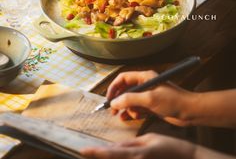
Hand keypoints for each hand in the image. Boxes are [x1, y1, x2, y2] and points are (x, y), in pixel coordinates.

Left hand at [80, 133, 195, 158]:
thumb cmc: (168, 146)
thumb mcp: (148, 139)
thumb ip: (129, 144)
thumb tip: (113, 148)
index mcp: (137, 154)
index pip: (111, 154)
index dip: (95, 153)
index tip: (82, 151)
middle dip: (99, 158)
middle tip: (87, 153)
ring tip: (98, 155)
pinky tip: (116, 156)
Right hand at [107, 71, 196, 125]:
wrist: (190, 112)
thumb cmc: (173, 101)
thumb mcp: (149, 99)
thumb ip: (130, 99)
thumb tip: (114, 102)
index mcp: (144, 77)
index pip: (123, 78)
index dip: (114, 87)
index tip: (109, 99)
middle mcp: (145, 84)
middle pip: (125, 90)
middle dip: (119, 100)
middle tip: (113, 111)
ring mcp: (148, 95)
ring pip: (130, 100)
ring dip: (127, 108)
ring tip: (127, 116)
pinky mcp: (151, 105)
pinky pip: (137, 108)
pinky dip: (133, 113)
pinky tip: (134, 118)